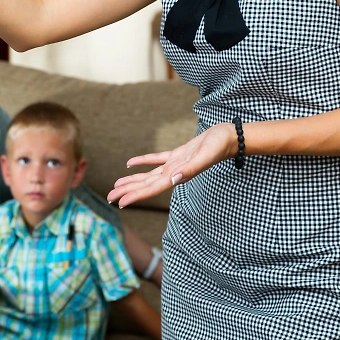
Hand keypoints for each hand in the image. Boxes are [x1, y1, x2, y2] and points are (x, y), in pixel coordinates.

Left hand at [107, 123, 236, 207]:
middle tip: (110, 197)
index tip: (120, 202)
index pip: (152, 188)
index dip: (135, 195)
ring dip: (133, 180)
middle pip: (147, 185)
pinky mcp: (177, 154)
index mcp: (178, 175)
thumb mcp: (204, 157)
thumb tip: (173, 180)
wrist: (229, 137)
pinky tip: (130, 163)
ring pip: (149, 175)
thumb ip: (189, 169)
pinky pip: (156, 160)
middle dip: (128, 191)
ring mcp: (175, 164)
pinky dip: (143, 162)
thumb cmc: (218, 147)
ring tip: (117, 185)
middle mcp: (174, 173)